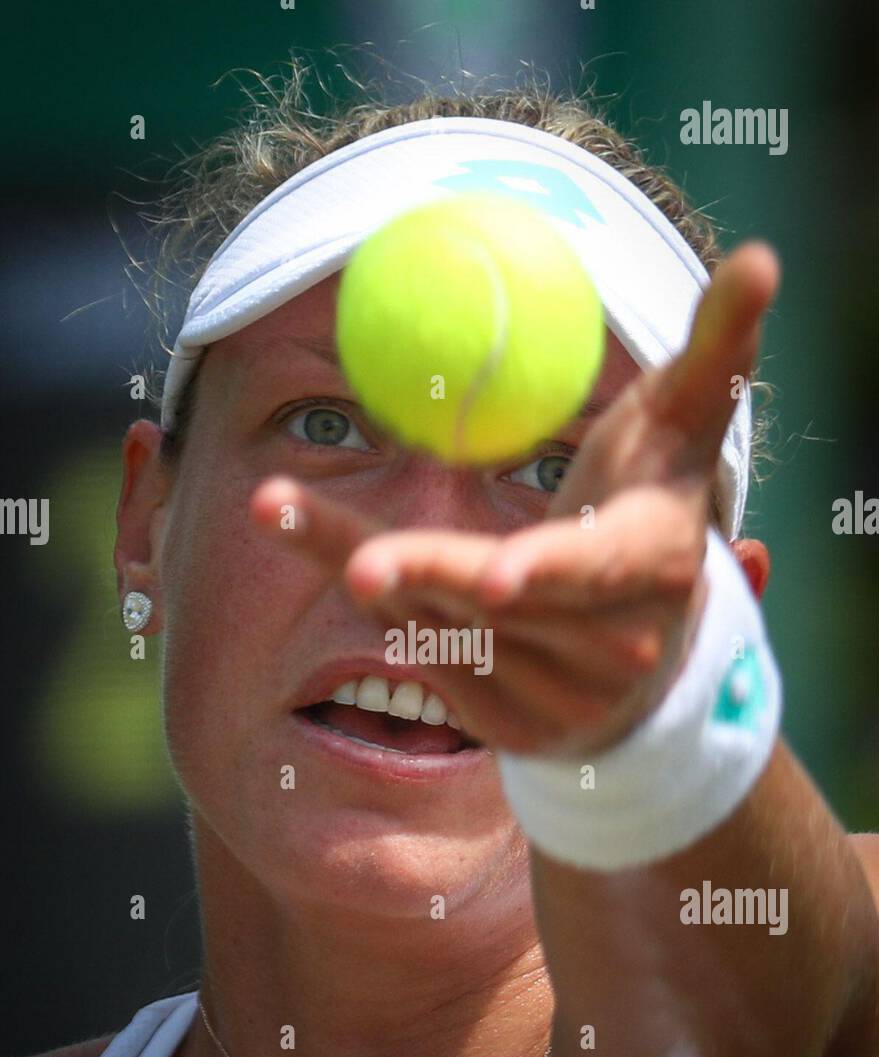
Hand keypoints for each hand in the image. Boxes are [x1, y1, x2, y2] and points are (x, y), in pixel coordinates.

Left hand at [251, 242, 779, 755]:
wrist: (649, 646)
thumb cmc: (651, 509)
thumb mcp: (679, 432)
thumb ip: (716, 352)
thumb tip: (763, 256)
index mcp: (655, 565)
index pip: (598, 570)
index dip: (547, 572)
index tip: (496, 574)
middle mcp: (614, 646)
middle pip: (504, 606)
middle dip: (427, 579)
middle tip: (356, 564)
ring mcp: (561, 698)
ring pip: (451, 632)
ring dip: (372, 573)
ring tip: (283, 507)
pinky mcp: (512, 727)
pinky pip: (430, 662)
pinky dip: (384, 608)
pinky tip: (350, 557)